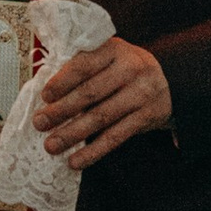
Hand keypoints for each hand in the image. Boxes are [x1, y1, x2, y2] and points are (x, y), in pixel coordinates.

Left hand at [34, 35, 172, 168]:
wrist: (170, 80)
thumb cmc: (124, 69)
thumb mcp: (108, 57)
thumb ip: (83, 67)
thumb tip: (47, 95)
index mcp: (114, 50)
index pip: (84, 64)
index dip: (62, 81)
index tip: (44, 96)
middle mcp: (130, 68)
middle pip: (90, 93)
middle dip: (61, 110)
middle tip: (39, 123)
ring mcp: (141, 93)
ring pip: (101, 117)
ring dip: (72, 134)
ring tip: (51, 145)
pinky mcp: (148, 116)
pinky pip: (116, 136)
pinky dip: (94, 151)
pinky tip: (75, 161)